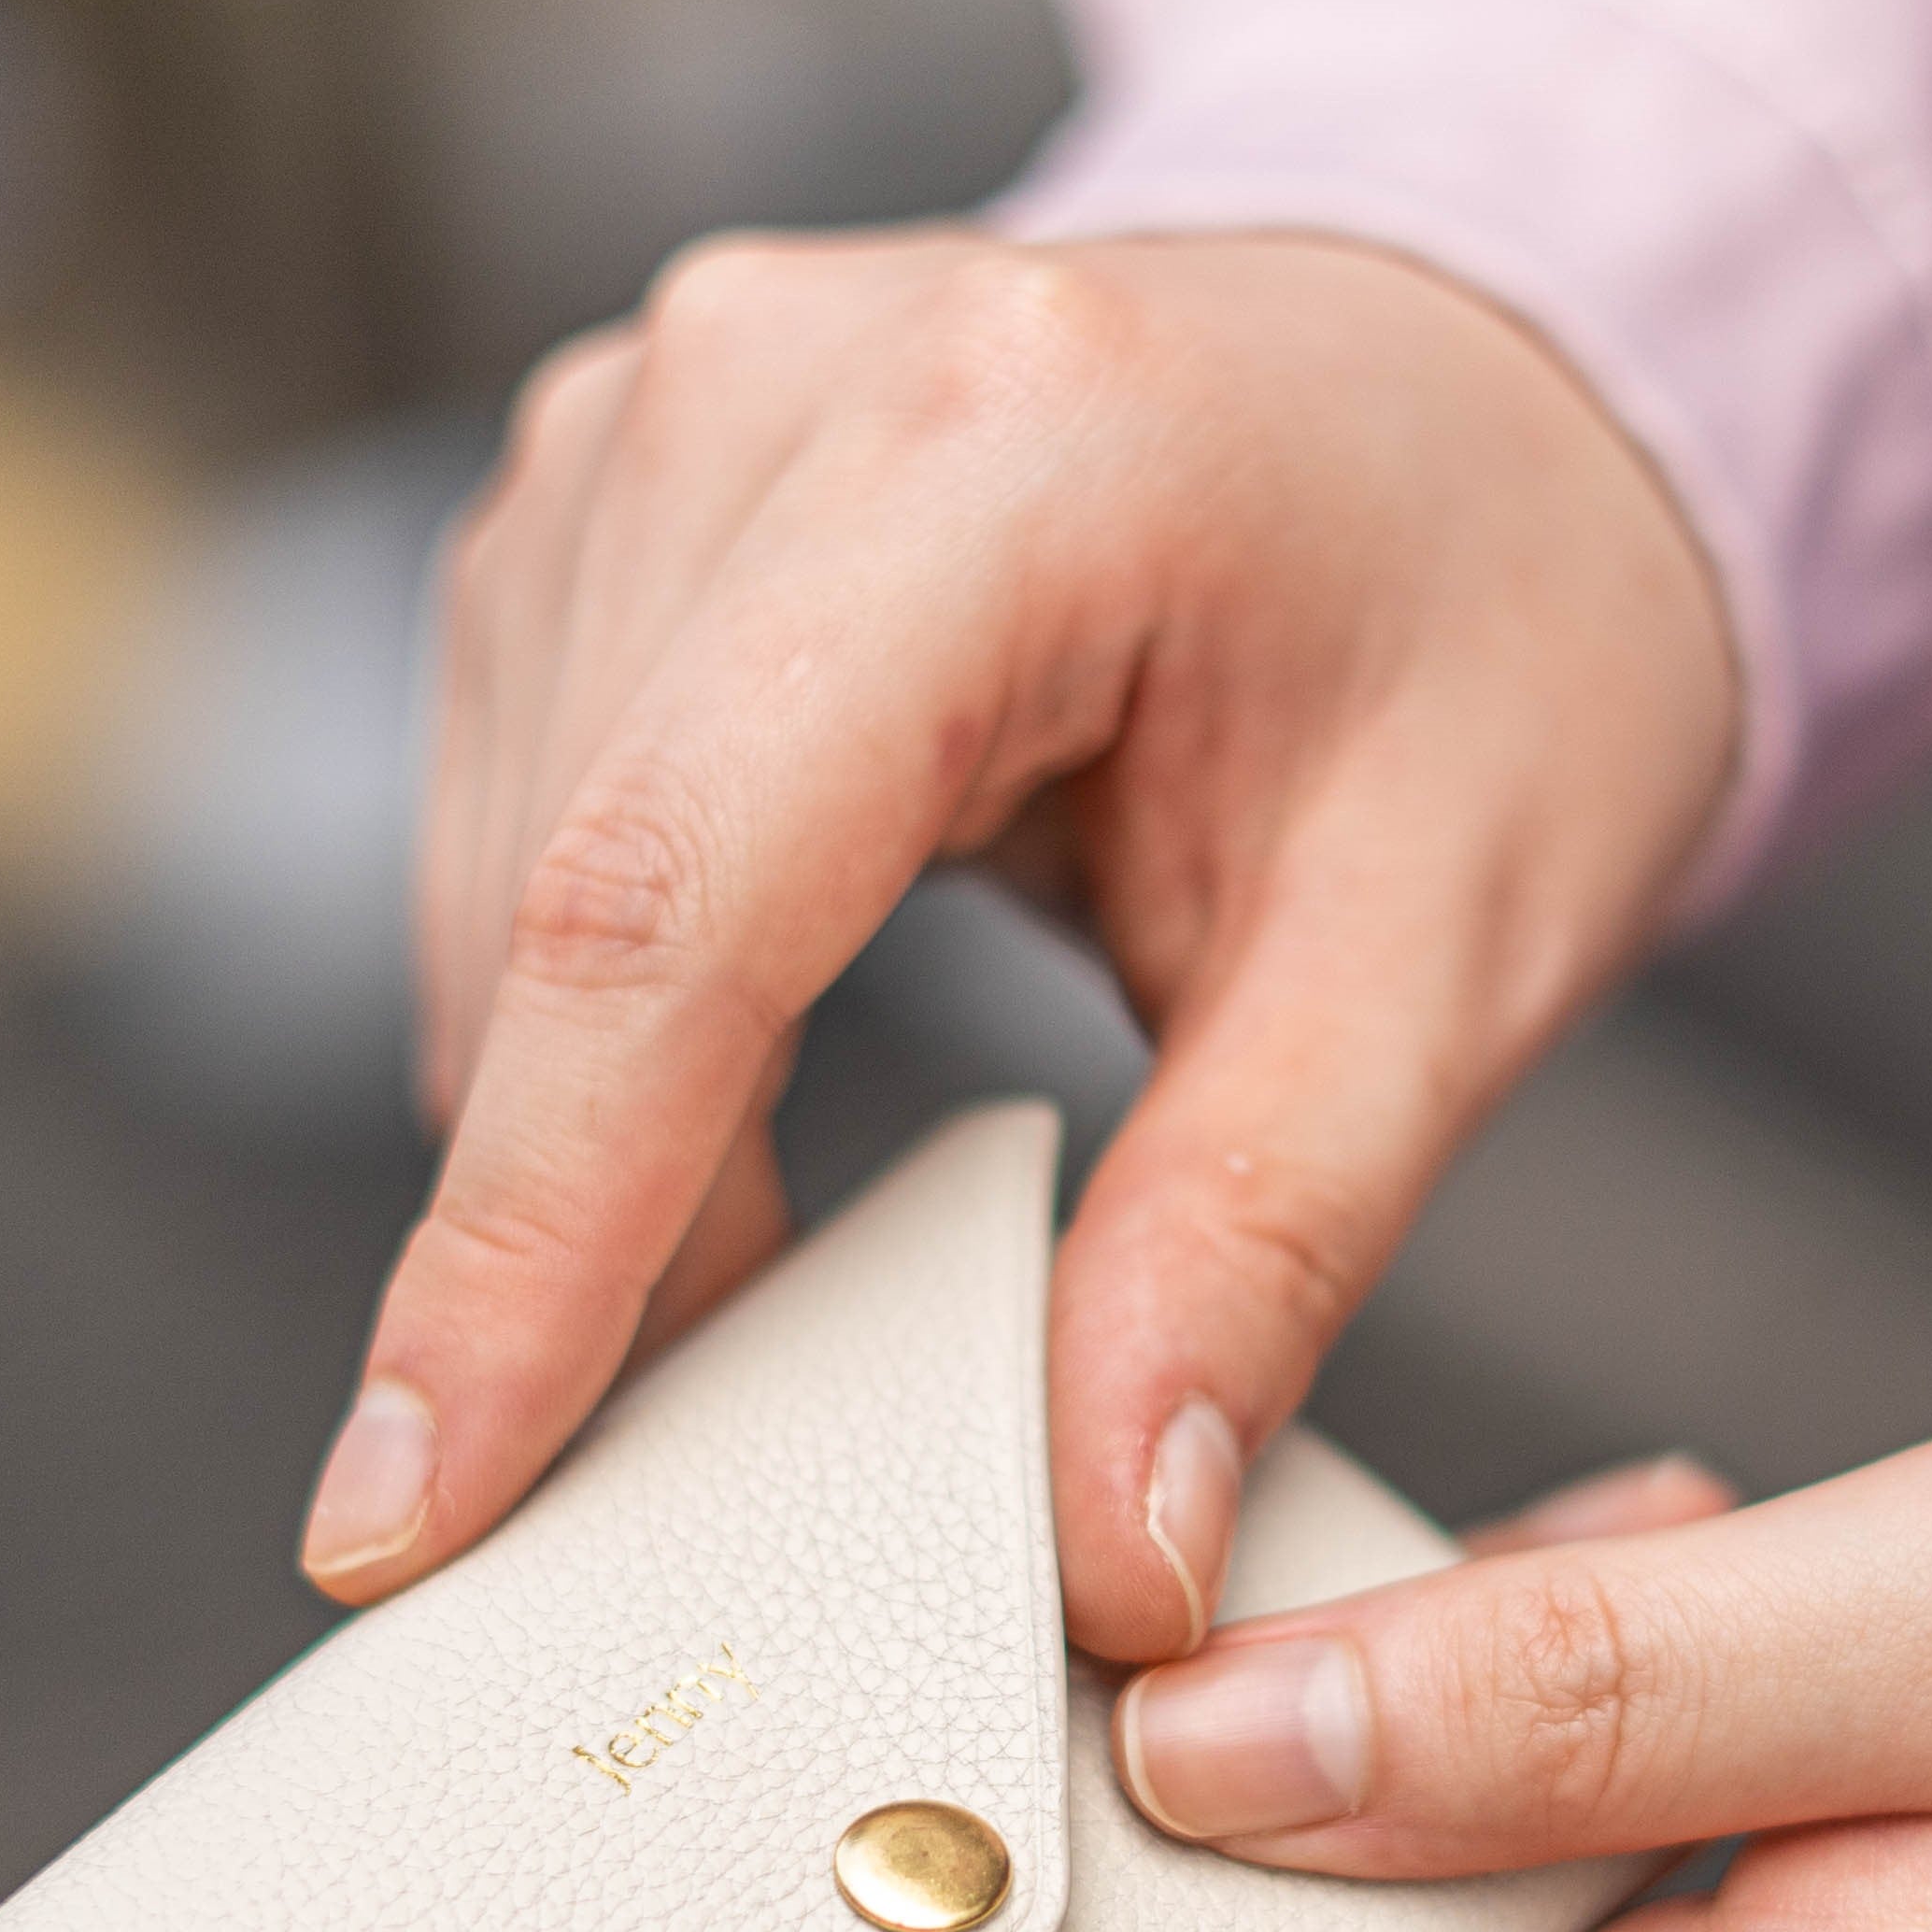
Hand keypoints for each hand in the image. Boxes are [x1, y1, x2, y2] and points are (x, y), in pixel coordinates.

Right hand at [302, 227, 1735, 1652]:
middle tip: (680, 1533)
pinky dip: (601, 1051)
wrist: (1487, 382)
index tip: (420, 1512)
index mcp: (998, 443)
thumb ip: (1261, 1245)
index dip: (535, 1237)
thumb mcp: (1456, 943)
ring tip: (769, 1342)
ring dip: (587, 1164)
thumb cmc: (1511, 607)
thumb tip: (1113, 1549)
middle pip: (556, 919)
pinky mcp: (610, 508)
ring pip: (504, 909)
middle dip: (576, 1260)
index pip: (675, 893)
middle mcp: (759, 387)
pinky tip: (723, 1164)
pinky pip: (523, 845)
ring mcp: (649, 425)